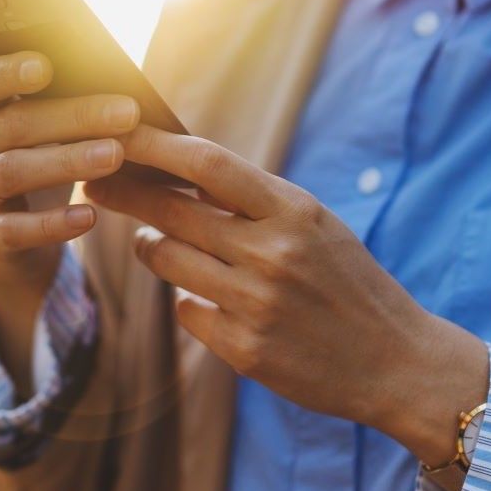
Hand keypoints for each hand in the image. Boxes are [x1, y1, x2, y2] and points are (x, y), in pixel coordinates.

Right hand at [0, 50, 140, 391]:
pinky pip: (16, 229)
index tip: (46, 66)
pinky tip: (89, 216)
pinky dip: (53, 224)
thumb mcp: (54, 126)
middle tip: (129, 113)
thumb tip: (129, 89)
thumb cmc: (48, 155)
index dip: (9, 72)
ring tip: (114, 155)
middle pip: (16, 124)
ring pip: (13, 172)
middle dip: (75, 117)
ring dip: (67, 162)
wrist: (20, 230)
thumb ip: (74, 102)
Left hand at [85, 126, 488, 464]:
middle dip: (125, 192)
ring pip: (169, 261)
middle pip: (173, 211)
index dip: (155, 144)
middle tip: (94, 182)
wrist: (396, 360)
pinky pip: (187, 310)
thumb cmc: (351, 281)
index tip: (120, 130)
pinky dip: (187, 297)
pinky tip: (204, 295)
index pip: (208, 164)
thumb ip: (257, 202)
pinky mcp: (245, 352)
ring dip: (151, 247)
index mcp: (296, 211)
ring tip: (151, 240)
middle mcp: (273, 253)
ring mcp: (257, 305)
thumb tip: (184, 174)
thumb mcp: (317, 225)